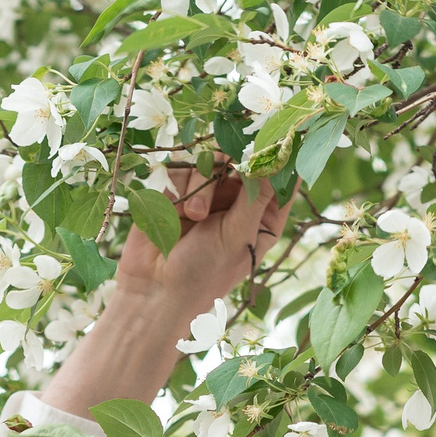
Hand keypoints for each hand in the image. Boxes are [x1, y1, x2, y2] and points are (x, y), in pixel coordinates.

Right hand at [34, 167, 291, 419]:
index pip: (282, 179)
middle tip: (233, 166)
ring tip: (194, 215)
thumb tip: (277, 158)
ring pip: (213, 159)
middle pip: (246, 157)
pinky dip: (181, 186)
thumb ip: (256, 195)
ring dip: (204, 184)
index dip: (282, 157)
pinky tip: (178, 212)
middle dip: (237, 163)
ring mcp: (207, 193)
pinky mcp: (177, 189)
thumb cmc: (202, 274)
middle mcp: (237, 201)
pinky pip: (184, 168)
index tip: (276, 146)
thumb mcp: (237, 236)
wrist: (152, 290)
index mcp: (263, 217)